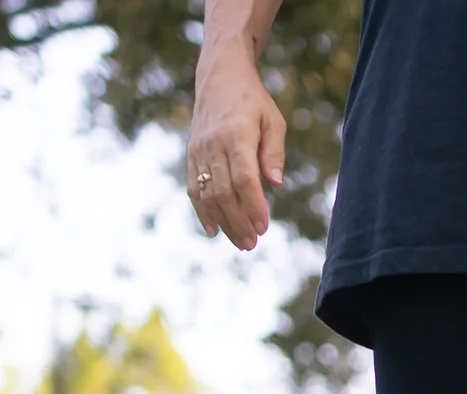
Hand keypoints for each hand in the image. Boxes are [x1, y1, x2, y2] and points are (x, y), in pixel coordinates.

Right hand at [186, 44, 286, 250]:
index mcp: (236, 135)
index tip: (264, 227)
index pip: (243, 178)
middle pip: (223, 191)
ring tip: (240, 242)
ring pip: (206, 193)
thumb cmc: (253, 102)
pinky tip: (213, 229)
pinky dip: (201, 210)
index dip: (253, 205)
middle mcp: (213, 144)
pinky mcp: (191, 154)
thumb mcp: (273, 121)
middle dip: (238, 221)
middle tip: (252, 244)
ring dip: (222, 221)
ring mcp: (199, 150)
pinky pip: (192, 186)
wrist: (219, 77)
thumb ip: (273, 153)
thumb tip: (275, 184)